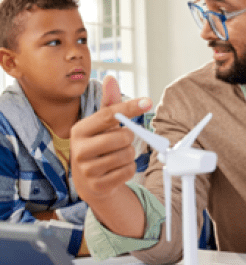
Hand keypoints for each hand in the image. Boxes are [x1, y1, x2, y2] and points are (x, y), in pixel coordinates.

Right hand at [71, 75, 152, 204]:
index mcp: (80, 129)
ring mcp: (87, 170)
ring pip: (127, 155)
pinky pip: (128, 172)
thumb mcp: (101, 125)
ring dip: (129, 154)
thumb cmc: (97, 145)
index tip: (147, 101)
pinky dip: (128, 169)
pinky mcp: (98, 186)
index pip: (109, 114)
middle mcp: (79, 150)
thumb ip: (109, 103)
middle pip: (122, 136)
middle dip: (128, 138)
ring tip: (116, 156)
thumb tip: (110, 78)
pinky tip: (117, 169)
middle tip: (120, 141)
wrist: (88, 181)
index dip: (130, 107)